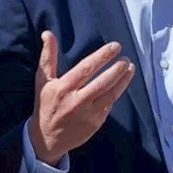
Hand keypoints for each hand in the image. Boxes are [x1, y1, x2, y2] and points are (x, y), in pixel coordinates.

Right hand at [28, 31, 135, 165]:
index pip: (86, 68)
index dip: (102, 56)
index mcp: (63, 88)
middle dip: (117, 69)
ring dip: (123, 81)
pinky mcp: (95, 124)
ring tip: (130, 68)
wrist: (47, 138)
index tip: (115, 47)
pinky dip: (116, 94)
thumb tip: (48, 33)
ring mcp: (87, 114)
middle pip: (102, 82)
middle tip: (126, 59)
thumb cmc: (45, 105)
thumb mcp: (42, 80)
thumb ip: (48, 56)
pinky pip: (109, 106)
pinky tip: (122, 84)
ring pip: (110, 95)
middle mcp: (76, 101)